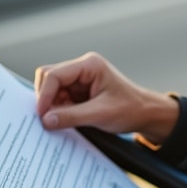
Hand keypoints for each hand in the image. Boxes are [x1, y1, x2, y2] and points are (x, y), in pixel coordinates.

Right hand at [34, 52, 179, 144]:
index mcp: (89, 65)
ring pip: (52, 90)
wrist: (145, 114)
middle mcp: (82, 68)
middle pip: (49, 78)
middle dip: (46, 99)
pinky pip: (59, 99)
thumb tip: (45, 120)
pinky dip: (58, 110)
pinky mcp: (78, 92)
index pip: (54, 75)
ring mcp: (79, 79)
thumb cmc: (130, 109)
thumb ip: (71, 116)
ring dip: (52, 106)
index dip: (44, 95)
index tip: (41, 115)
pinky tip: (64, 121)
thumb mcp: (100, 114)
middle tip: (47, 120)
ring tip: (60, 122)